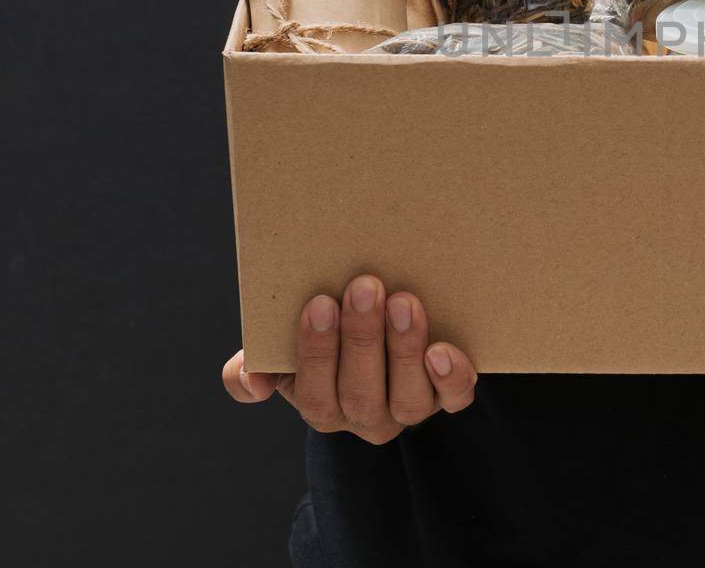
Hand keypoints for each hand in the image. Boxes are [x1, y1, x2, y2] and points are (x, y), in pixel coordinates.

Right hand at [221, 276, 477, 443]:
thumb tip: (251, 382)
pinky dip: (450, 377)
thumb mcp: (281, 350)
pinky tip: (442, 350)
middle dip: (361, 339)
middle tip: (364, 287)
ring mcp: (408, 408)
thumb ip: (253, 365)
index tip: (319, 302)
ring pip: (408, 398)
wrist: (384, 324)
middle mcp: (365, 416)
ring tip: (404, 302)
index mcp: (321, 405)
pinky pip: (454, 397)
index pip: (314, 391)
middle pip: (361, 394)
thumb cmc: (326, 333)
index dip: (316, 350)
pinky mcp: (448, 395)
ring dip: (404, 349)